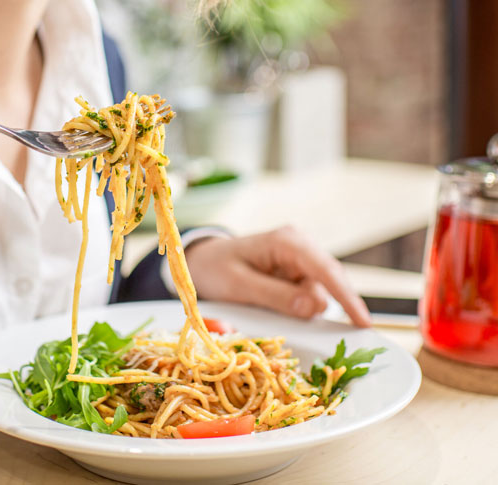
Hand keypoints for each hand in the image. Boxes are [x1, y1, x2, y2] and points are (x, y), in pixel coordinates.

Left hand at [185, 226, 370, 326]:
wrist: (202, 261)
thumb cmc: (216, 268)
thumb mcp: (239, 285)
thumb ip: (275, 295)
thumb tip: (313, 307)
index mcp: (288, 241)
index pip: (326, 270)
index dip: (346, 297)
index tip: (362, 322)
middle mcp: (301, 247)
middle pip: (328, 283)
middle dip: (315, 306)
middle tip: (287, 318)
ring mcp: (301, 261)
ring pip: (319, 293)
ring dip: (301, 309)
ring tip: (265, 305)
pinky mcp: (297, 275)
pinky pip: (308, 296)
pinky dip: (298, 308)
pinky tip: (276, 308)